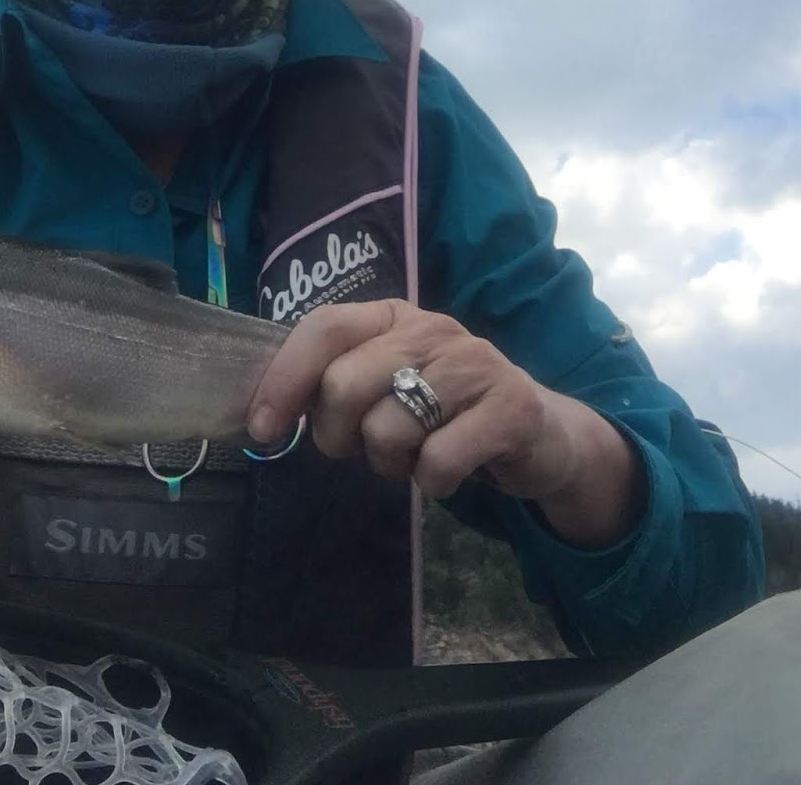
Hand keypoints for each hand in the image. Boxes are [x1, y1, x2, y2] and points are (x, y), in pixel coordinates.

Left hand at [248, 300, 643, 546]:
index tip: (262, 429)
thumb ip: (332, 385)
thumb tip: (264, 411)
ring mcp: (475, 364)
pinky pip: (438, 462)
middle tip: (363, 449)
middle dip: (338, 436)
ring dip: (390, 464)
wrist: (539, 434)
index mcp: (392, 316)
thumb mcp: (385, 386)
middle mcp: (431, 328)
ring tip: (415, 456)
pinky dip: (432, 483)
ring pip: (388, 429)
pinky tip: (449, 470)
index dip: (284, 377)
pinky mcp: (511, 407)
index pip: (324, 327)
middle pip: (345, 384)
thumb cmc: (442, 411)